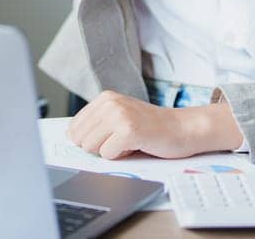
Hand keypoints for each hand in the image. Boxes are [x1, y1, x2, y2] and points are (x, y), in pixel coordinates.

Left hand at [66, 91, 243, 159]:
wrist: (182, 128)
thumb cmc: (151, 127)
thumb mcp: (120, 117)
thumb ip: (98, 123)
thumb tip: (71, 138)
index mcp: (105, 98)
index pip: (74, 127)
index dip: (89, 140)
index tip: (108, 138)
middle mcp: (110, 103)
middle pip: (80, 139)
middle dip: (99, 147)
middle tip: (122, 140)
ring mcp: (119, 115)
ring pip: (91, 148)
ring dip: (110, 152)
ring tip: (130, 142)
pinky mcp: (128, 131)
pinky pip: (108, 155)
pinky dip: (122, 157)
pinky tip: (137, 145)